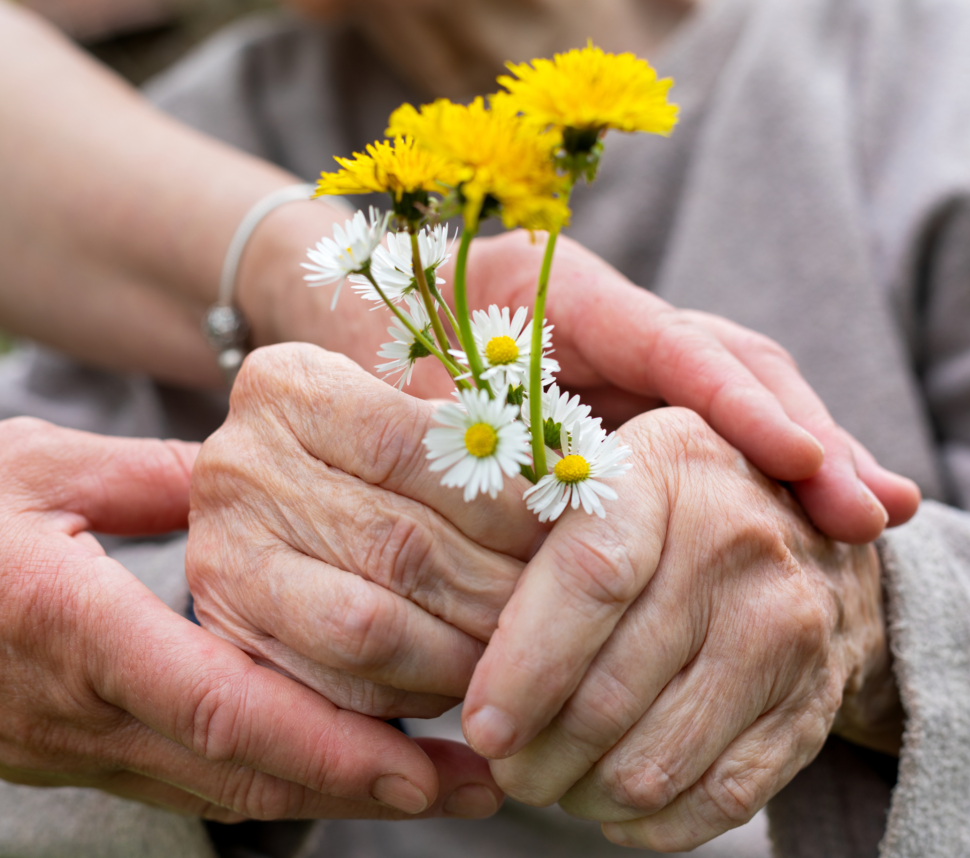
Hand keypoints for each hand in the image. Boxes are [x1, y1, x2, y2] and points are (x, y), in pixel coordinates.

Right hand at [0, 417, 497, 821]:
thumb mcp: (35, 473)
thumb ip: (146, 477)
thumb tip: (242, 476)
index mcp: (73, 626)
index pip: (216, 704)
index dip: (324, 744)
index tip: (417, 764)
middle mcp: (86, 708)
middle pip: (245, 771)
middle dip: (365, 790)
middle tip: (475, 785)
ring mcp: (86, 745)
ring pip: (230, 789)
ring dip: (341, 793)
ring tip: (443, 781)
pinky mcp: (91, 753)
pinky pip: (203, 778)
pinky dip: (289, 778)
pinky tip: (356, 766)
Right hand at [186, 343, 542, 719]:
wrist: (286, 469)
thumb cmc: (390, 422)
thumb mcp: (435, 382)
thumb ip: (531, 373)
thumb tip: (640, 393)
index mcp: (289, 386)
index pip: (422, 451)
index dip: (510, 507)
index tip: (577, 537)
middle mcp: (240, 468)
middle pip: (402, 547)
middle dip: (504, 594)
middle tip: (577, 616)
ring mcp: (221, 557)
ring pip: (372, 629)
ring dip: (470, 655)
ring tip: (533, 654)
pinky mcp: (228, 634)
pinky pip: (340, 686)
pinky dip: (421, 695)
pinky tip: (473, 680)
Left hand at [244, 207, 917, 543]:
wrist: (380, 326)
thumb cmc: (399, 357)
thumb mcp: (438, 392)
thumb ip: (504, 436)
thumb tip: (578, 533)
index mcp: (569, 294)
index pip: (671, 344)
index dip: (736, 404)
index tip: (801, 461)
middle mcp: (626, 319)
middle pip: (735, 361)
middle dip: (802, 434)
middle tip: (870, 510)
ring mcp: (645, 356)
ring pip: (744, 390)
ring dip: (805, 452)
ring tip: (871, 516)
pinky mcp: (650, 395)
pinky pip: (721, 423)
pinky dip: (769, 466)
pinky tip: (825, 508)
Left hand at [461, 406, 903, 850]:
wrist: (817, 529)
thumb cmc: (675, 505)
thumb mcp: (613, 478)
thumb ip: (540, 535)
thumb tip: (461, 642)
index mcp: (669, 471)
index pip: (589, 579)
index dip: (524, 667)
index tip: (483, 726)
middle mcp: (738, 545)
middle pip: (611, 692)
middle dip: (537, 756)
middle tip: (507, 764)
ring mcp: (785, 631)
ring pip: (654, 763)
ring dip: (583, 793)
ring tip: (554, 777)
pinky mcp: (809, 705)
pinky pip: (717, 801)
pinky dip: (650, 822)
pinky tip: (616, 798)